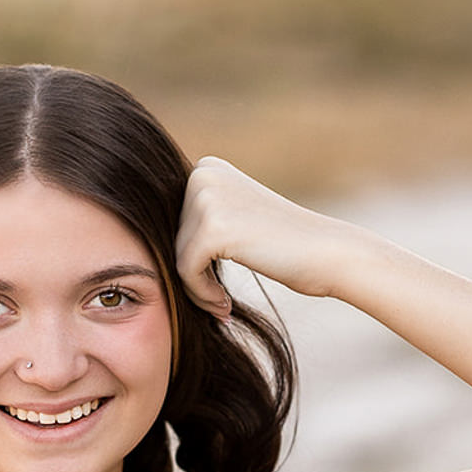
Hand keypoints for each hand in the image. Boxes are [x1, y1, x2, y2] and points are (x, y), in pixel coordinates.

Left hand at [175, 156, 344, 315]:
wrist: (326, 253)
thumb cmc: (282, 247)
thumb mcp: (235, 218)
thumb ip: (198, 219)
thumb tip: (145, 234)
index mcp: (206, 167)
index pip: (172, 225)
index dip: (189, 259)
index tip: (213, 282)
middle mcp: (202, 173)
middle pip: (170, 239)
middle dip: (191, 274)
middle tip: (219, 297)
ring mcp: (206, 197)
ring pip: (173, 257)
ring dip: (196, 288)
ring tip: (223, 302)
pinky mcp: (212, 227)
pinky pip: (185, 273)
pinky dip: (201, 295)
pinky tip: (225, 304)